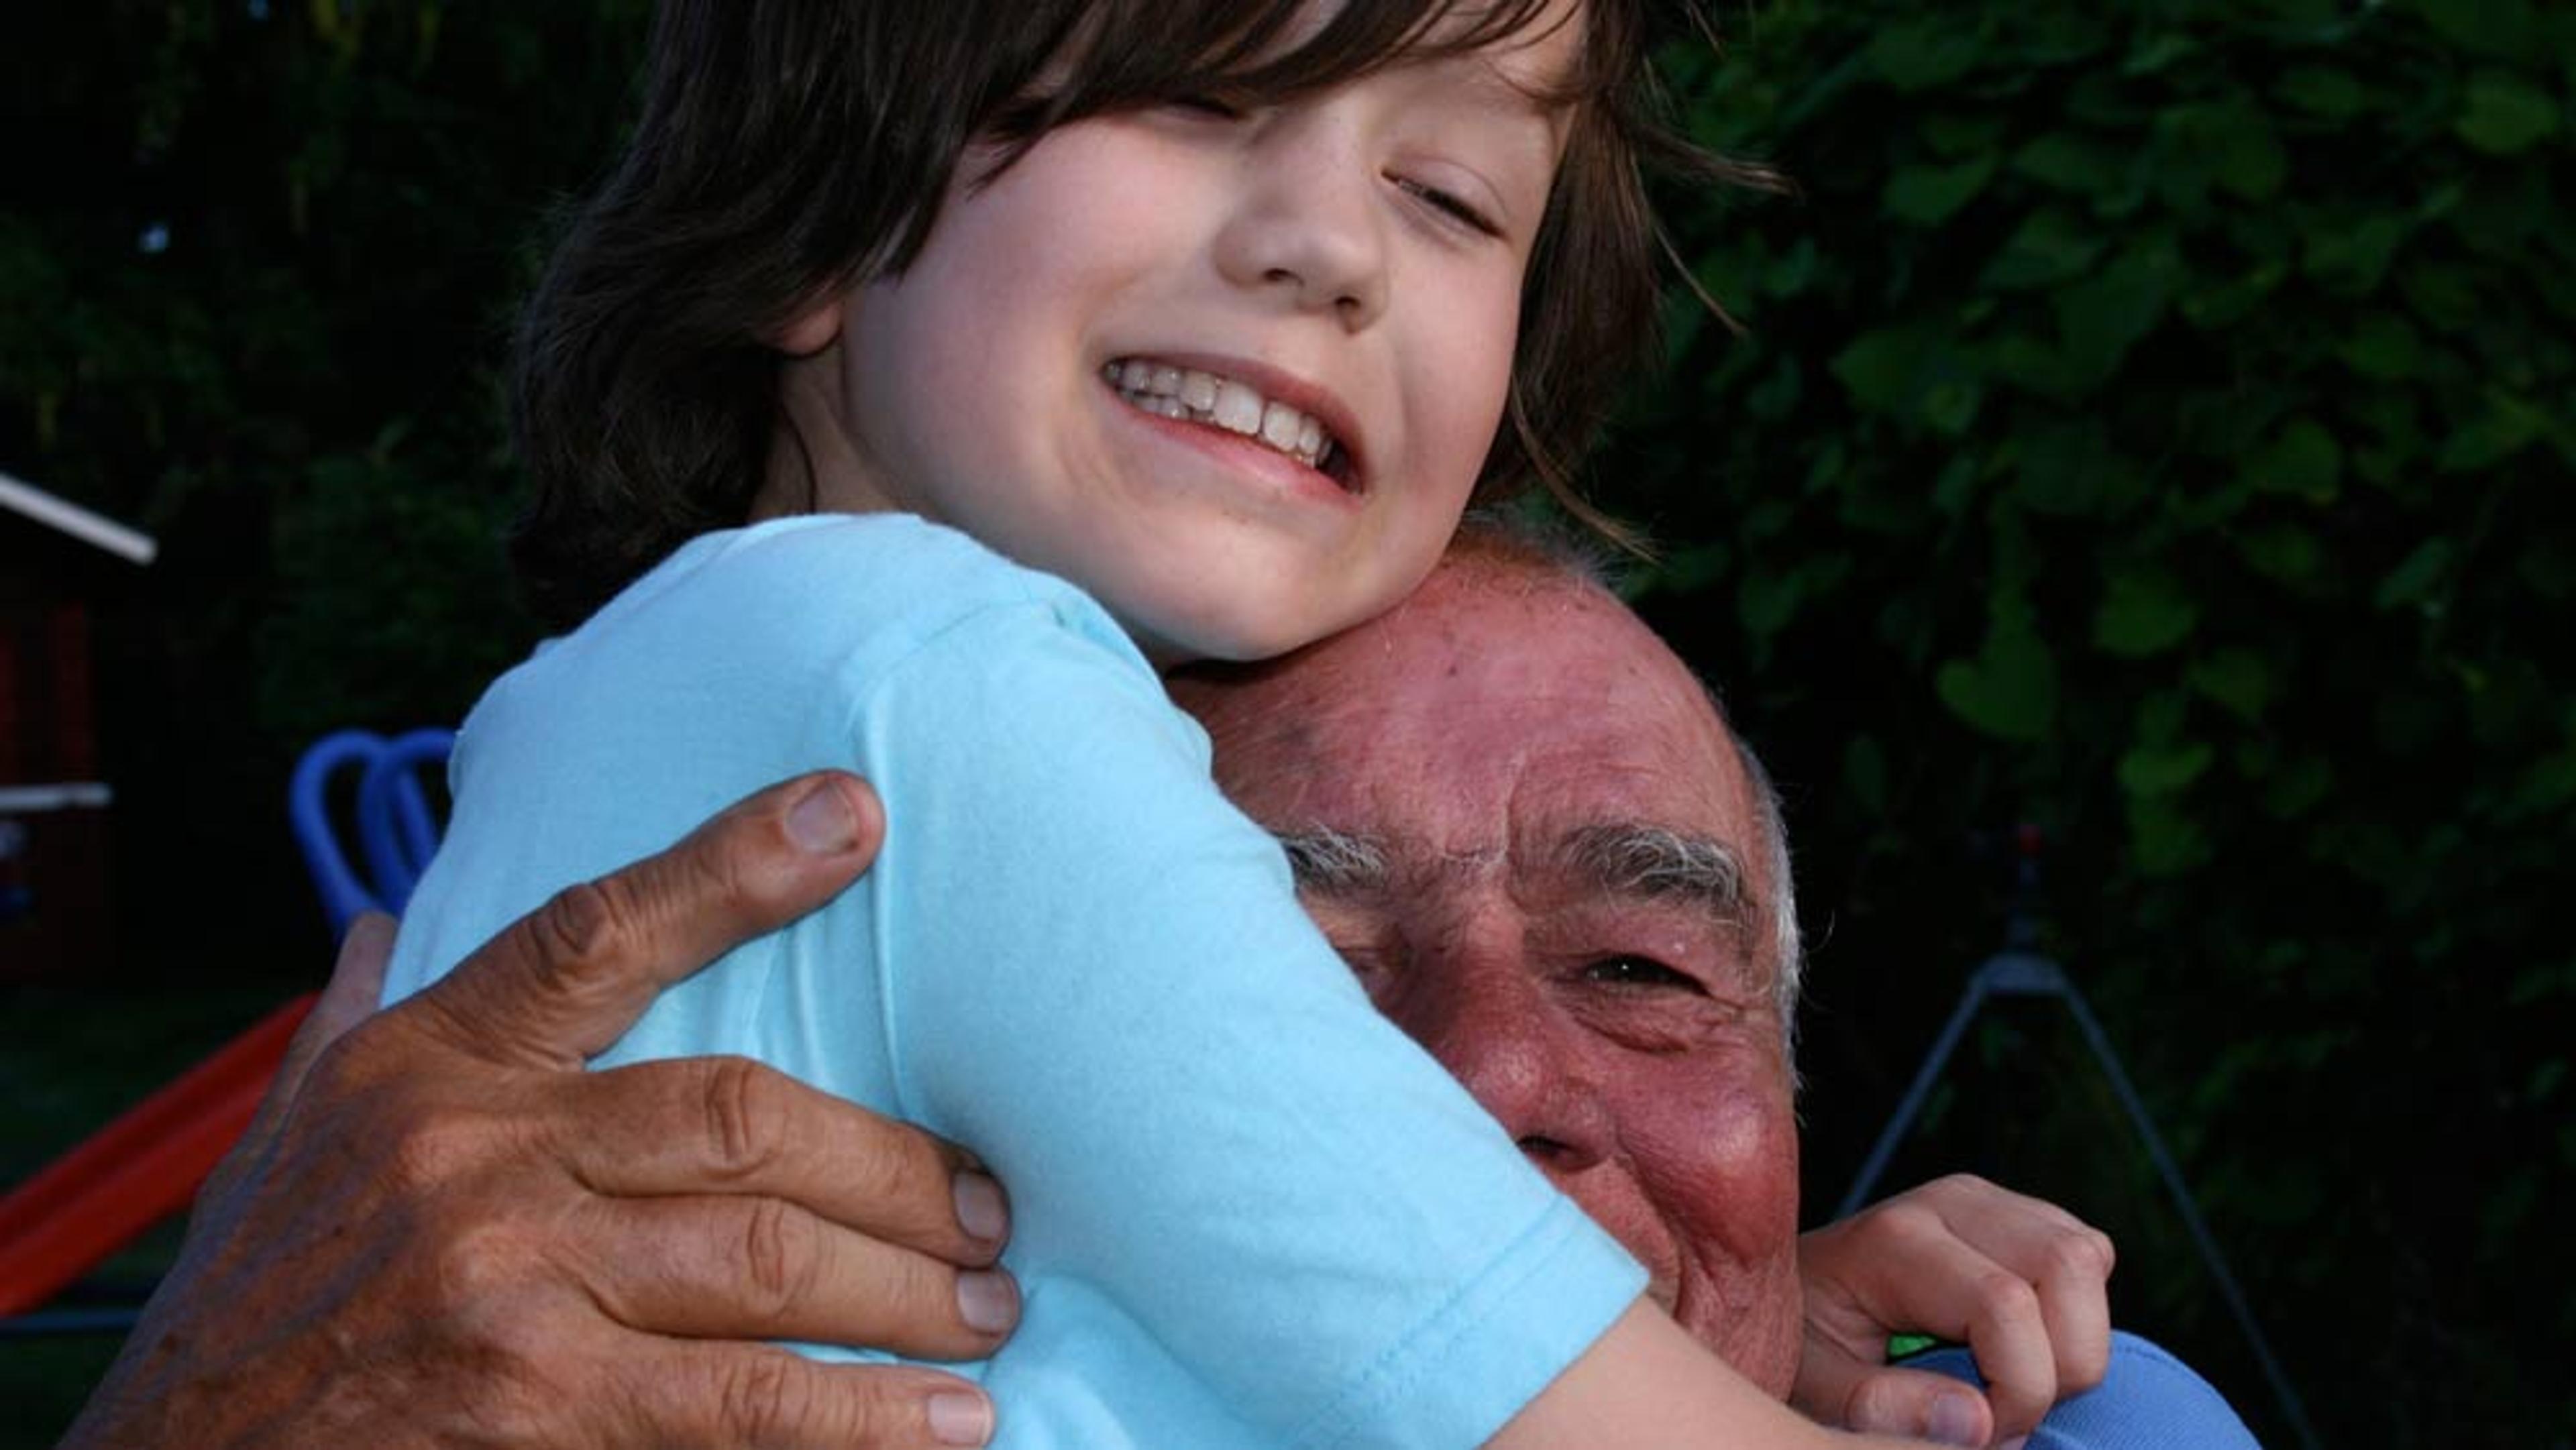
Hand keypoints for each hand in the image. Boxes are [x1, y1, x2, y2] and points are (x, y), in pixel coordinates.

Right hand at [60, 772, 1013, 1449]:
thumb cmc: (250, 1299)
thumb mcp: (285, 1138)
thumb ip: (352, 1027)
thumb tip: (376, 921)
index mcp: (426, 1066)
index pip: (595, 931)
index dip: (732, 864)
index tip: (855, 815)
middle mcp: (471, 1155)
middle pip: (742, 1119)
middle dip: (894, 1167)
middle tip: (989, 1211)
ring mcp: (502, 1282)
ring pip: (767, 1256)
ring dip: (908, 1289)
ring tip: (989, 1313)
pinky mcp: (528, 1406)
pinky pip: (740, 1401)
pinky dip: (863, 1414)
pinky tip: (949, 1423)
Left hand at [1792, 1174, 2114, 1446]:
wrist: (1799, 1293)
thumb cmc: (1805, 1341)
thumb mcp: (1816, 1384)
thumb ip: (1880, 1406)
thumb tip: (1980, 1420)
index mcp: (1895, 1238)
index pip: (2005, 1303)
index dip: (2020, 1388)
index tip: (1986, 1434)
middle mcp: (1951, 1202)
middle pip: (2068, 1265)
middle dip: (2062, 1363)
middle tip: (2005, 1413)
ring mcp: (1990, 1200)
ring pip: (2089, 1257)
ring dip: (2074, 1340)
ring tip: (2011, 1382)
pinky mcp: (2020, 1214)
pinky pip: (2088, 1257)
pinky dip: (2076, 1317)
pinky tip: (2022, 1348)